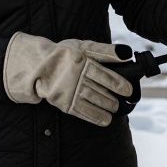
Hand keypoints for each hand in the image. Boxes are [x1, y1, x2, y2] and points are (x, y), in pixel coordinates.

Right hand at [3, 33, 134, 126]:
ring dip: (107, 107)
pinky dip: (95, 117)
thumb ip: (104, 50)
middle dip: (113, 99)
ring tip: (113, 108)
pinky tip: (105, 119)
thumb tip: (126, 53)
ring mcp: (69, 91)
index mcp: (82, 62)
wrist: (38, 65)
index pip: (105, 76)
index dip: (119, 85)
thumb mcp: (82, 46)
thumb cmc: (64, 54)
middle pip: (101, 91)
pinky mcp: (64, 102)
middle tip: (120, 101)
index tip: (128, 90)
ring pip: (94, 102)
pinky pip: (83, 113)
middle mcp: (76, 78)